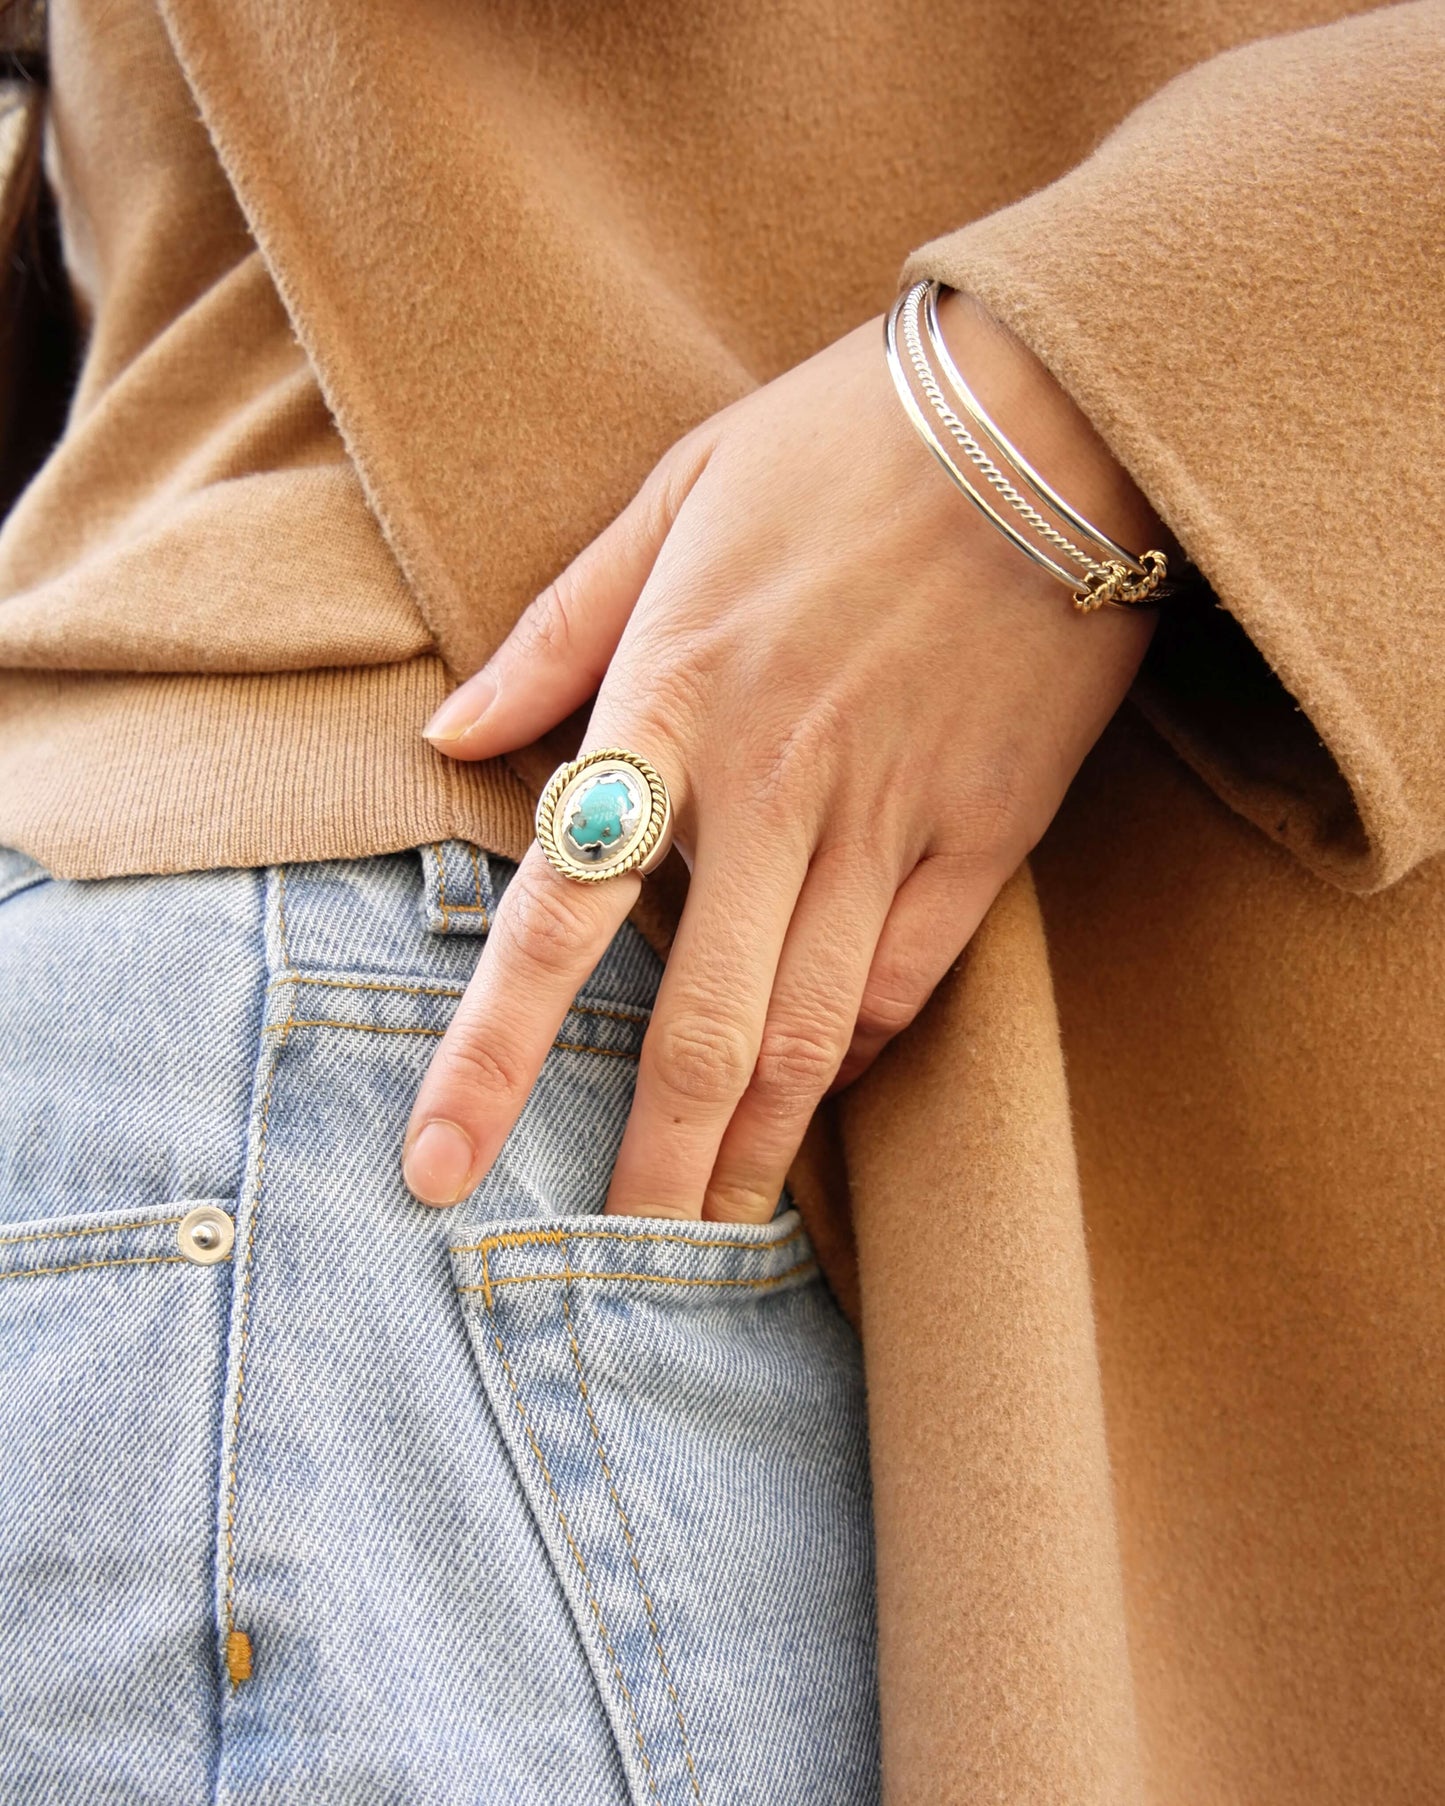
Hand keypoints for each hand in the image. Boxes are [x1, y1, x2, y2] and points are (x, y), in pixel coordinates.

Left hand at [402, 291, 1163, 1220]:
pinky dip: (859, 1053)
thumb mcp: (677, 496)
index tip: (438, 1169)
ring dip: (755, 1148)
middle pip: (699, 1026)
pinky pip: (910, 981)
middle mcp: (774, 790)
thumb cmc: (843, 441)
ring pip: (810, 1032)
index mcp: (673, 703)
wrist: (1051, 419)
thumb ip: (557, 628)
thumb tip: (449, 730)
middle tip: (608, 1264)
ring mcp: (888, 821)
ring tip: (712, 1229)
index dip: (489, 1057)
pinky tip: (825, 1095)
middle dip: (650, 1166)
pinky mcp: (983, 836)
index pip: (557, 914)